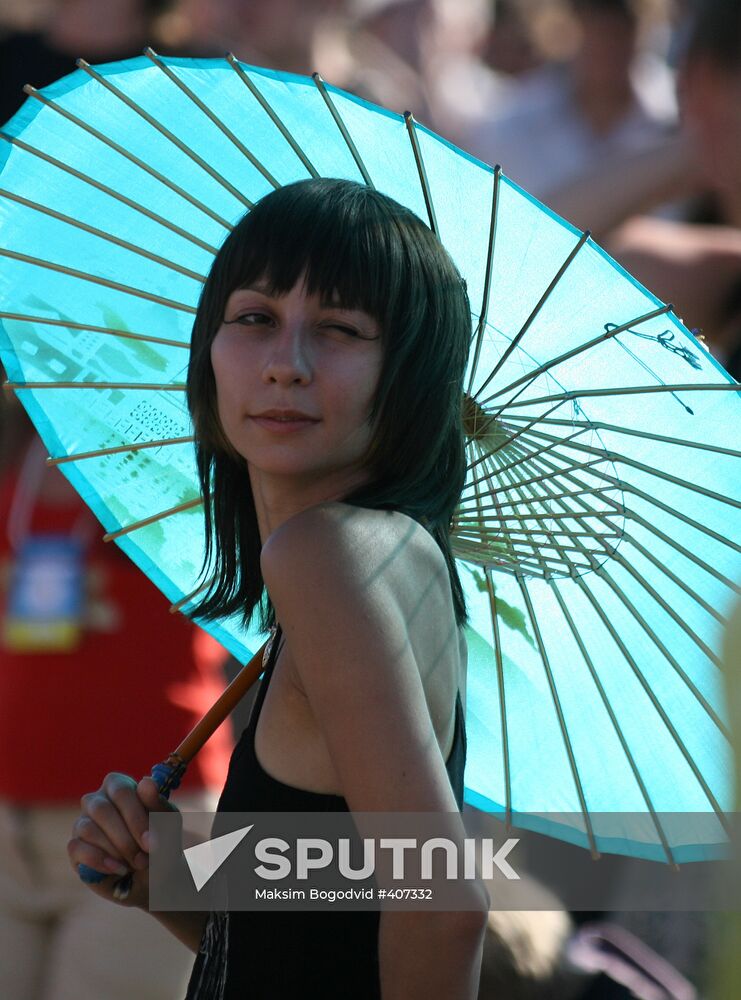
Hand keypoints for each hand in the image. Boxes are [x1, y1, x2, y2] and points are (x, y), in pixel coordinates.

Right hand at [67, 772, 178, 908]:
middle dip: (126, 839)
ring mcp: (82, 823)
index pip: (121, 790)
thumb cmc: (159, 843)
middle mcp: (97, 800)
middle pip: (102, 810)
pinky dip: (100, 861)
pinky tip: (118, 869)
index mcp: (120, 786)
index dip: (136, 817)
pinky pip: (77, 848)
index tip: (152, 842)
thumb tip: (146, 782)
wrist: (152, 877)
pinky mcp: (75, 847)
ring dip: (115, 851)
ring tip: (135, 864)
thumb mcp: (166, 825)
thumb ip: (158, 804)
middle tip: (144, 858)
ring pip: (89, 830)